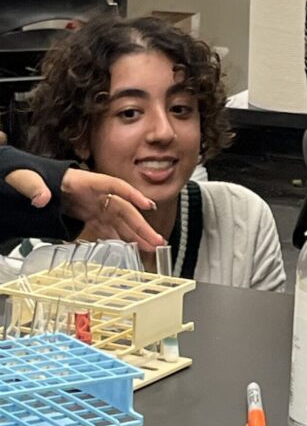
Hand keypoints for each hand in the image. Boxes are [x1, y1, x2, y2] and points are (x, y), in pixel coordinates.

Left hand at [4, 167, 164, 251]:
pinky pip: (109, 229)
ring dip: (136, 235)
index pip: (115, 186)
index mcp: (87, 182)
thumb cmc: (37, 177)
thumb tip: (40, 199)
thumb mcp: (30, 178)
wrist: (36, 184)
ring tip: (150, 248)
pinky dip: (120, 238)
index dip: (133, 195)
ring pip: (121, 222)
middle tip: (156, 240)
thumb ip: (35, 187)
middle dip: (142, 226)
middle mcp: (98, 195)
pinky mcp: (92, 217)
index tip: (148, 206)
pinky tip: (129, 247)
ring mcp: (97, 206)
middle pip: (125, 210)